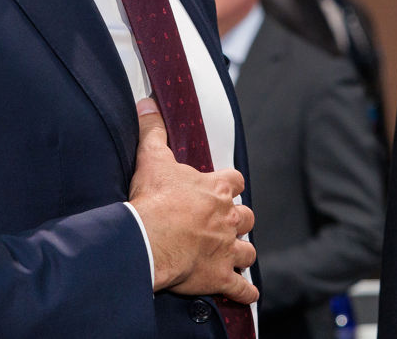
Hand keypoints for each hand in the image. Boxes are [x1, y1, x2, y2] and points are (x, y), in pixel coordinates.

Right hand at [129, 98, 258, 303]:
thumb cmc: (154, 200)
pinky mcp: (219, 275)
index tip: (225, 187)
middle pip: (247, 216)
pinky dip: (244, 291)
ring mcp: (226, 248)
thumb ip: (153, 130)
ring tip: (234, 255)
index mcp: (217, 189)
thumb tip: (148, 104)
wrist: (150, 238)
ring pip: (248, 251)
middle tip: (226, 224)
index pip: (236, 180)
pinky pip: (240, 287)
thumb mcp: (152, 157)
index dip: (231, 184)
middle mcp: (228, 217)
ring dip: (243, 253)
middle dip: (239, 220)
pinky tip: (245, 293)